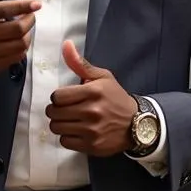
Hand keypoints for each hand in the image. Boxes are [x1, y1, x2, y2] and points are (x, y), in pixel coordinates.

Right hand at [0, 0, 40, 75]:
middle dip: (30, 20)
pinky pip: (16, 58)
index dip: (23, 7)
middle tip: (30, 14)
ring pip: (19, 45)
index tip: (37, 3)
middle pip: (17, 30)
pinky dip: (21, 48)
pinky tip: (15, 40)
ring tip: (23, 26)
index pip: (3, 11)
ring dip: (27, 35)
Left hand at [45, 40, 136, 156]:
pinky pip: (65, 142)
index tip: (65, 98)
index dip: (58, 97)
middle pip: (54, 113)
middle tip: (65, 110)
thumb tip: (66, 44)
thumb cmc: (115, 97)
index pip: (57, 97)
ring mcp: (92, 130)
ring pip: (57, 128)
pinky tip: (76, 131)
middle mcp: (92, 111)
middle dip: (56, 110)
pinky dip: (67, 137)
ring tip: (70, 120)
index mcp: (93, 92)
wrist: (136, 123)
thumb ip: (80, 64)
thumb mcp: (102, 77)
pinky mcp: (92, 146)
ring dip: (60, 124)